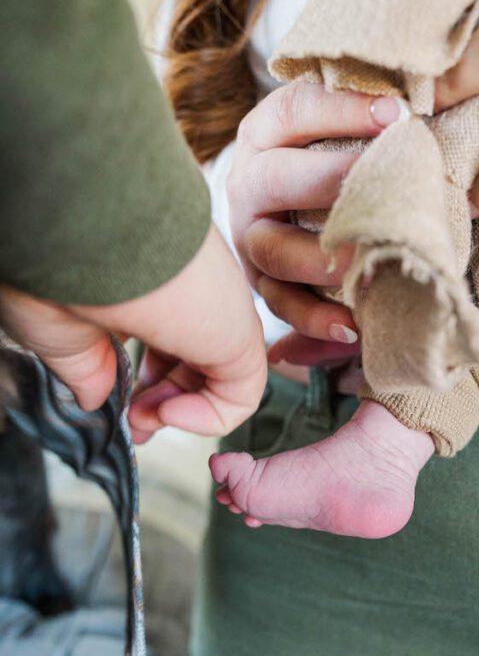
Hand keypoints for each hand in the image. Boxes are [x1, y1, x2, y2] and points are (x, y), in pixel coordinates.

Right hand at [0, 224, 266, 441]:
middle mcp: (192, 290)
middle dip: (164, 401)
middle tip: (135, 424)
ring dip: (180, 410)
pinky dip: (209, 418)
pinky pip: (242, 392)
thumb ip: (85, 365)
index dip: (147, 380)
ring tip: (143, 418)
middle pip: (195, 357)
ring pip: (220, 374)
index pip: (166, 337)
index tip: (121, 407)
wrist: (84, 231)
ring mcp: (217, 309)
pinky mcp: (238, 332)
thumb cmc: (59, 263)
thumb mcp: (64, 328)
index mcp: (154, 282)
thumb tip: (94, 398)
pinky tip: (166, 412)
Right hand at [228, 80, 405, 363]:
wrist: (305, 210)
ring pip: (271, 249)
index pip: (293, 109)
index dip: (341, 108)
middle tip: (384, 186)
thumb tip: (408, 112)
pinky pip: (282, 305)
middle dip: (328, 180)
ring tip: (361, 263)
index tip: (398, 114)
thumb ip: (370, 122)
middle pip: (274, 178)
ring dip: (318, 259)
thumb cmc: (342, 163)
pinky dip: (316, 319)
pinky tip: (352, 326)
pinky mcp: (263, 283)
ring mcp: (251, 237)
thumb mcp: (346, 133)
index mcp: (266, 133)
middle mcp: (249, 184)